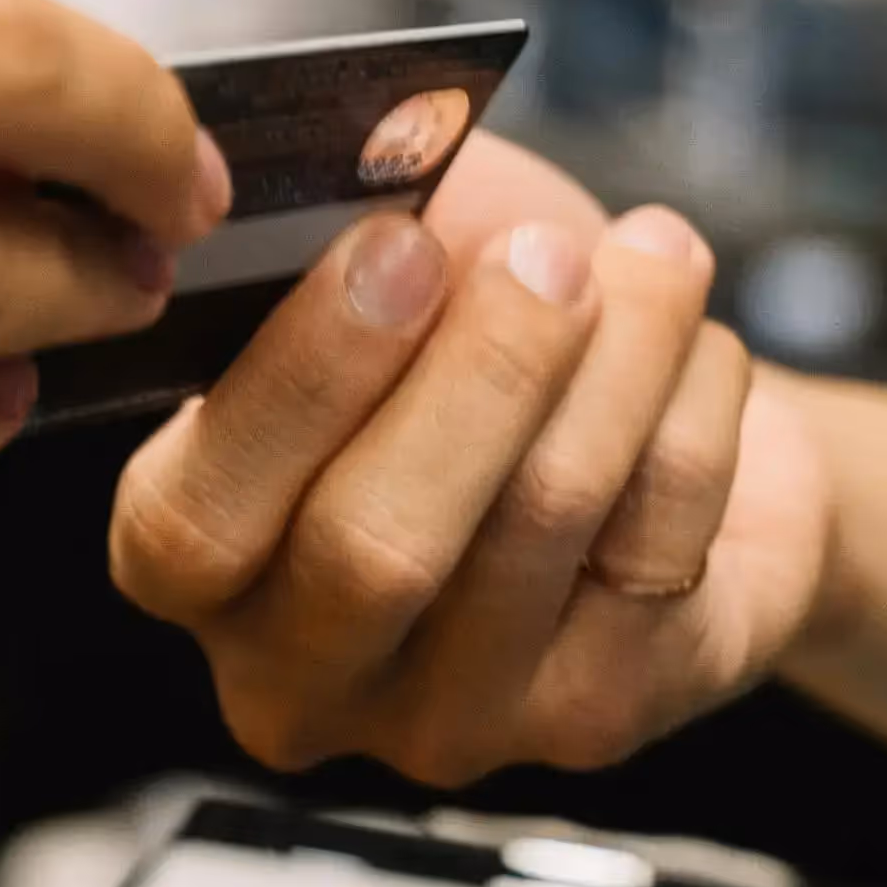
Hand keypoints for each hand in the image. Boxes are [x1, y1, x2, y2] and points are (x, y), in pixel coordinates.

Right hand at [111, 133, 828, 786]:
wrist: (654, 438)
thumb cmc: (471, 344)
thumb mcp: (377, 274)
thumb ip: (338, 242)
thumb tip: (380, 164)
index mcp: (192, 567)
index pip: (199, 519)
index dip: (304, 379)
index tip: (397, 243)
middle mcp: (296, 677)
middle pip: (372, 548)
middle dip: (477, 374)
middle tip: (546, 257)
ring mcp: (444, 722)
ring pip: (534, 526)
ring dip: (615, 360)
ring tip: (653, 255)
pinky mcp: (592, 721)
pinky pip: (656, 539)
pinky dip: (693, 407)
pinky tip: (695, 345)